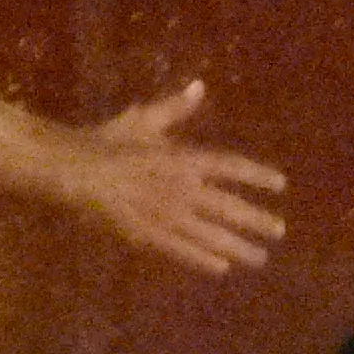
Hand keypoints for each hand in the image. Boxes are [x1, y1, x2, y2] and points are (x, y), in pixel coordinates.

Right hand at [65, 80, 283, 276]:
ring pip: (211, 235)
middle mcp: (183, 189)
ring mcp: (167, 216)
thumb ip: (175, 108)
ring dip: (238, 246)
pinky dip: (203, 259)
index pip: (231, 167)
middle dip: (256, 220)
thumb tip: (200, 86)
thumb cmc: (107, 141)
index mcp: (184, 158)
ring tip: (260, 258)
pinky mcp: (149, 236)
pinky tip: (221, 267)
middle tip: (280, 231)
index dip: (257, 175)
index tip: (280, 184)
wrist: (73, 171)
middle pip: (229, 207)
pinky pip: (182, 250)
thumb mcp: (143, 119)